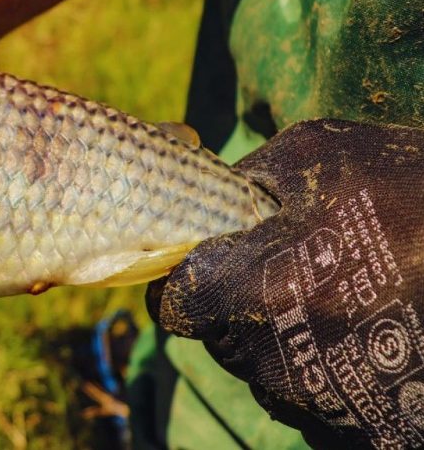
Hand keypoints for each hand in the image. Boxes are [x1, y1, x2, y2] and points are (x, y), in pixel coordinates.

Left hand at [147, 119, 423, 447]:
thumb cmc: (413, 186)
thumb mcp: (317, 154)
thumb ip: (246, 181)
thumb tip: (213, 202)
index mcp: (250, 290)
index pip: (175, 308)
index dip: (186, 286)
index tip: (208, 271)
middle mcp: (278, 359)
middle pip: (224, 344)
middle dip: (244, 311)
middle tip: (295, 277)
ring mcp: (325, 403)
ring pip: (272, 377)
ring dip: (291, 346)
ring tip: (345, 303)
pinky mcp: (374, 430)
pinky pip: (324, 408)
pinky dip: (338, 379)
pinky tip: (373, 338)